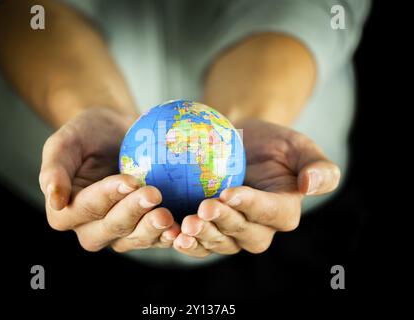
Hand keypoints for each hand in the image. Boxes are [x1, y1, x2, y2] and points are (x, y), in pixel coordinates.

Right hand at [39, 108, 179, 251]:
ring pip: (133, 240)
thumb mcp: (65, 142)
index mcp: (66, 211)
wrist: (115, 134)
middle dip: (132, 214)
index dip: (107, 197)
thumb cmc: (87, 134)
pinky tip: (180, 226)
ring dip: (151, 230)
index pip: (85, 208)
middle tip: (153, 194)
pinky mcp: (142, 229)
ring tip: (167, 215)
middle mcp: (90, 227)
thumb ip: (54, 168)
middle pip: (110, 229)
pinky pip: (154, 238)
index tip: (129, 180)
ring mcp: (118, 232)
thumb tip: (55, 199)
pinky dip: (167, 235)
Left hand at [174, 119, 340, 256]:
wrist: (240, 143)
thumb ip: (317, 164)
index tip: (228, 192)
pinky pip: (201, 242)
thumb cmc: (271, 142)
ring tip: (184, 226)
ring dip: (203, 237)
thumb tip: (312, 185)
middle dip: (224, 224)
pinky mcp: (211, 229)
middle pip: (246, 235)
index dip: (252, 206)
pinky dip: (186, 241)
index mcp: (284, 209)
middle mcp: (261, 227)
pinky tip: (169, 231)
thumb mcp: (298, 145)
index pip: (273, 214)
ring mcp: (234, 231)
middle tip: (202, 209)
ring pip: (222, 243)